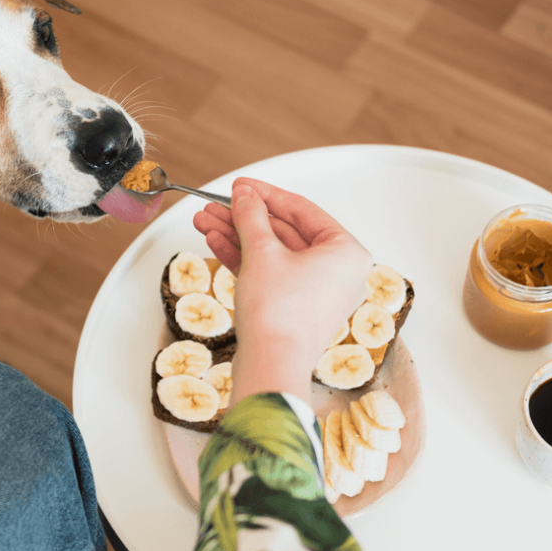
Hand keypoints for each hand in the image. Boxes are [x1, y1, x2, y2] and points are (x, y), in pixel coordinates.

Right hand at [192, 178, 371, 403]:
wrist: (271, 364)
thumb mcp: (261, 251)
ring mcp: (317, 293)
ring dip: (237, 236)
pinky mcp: (296, 309)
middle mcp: (338, 273)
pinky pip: (271, 274)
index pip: (302, 210)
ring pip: (273, 253)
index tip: (241, 185)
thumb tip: (245, 196)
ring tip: (205, 222)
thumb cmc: (280, 314)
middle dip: (244, 218)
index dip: (265, 194)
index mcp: (346, 252)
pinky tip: (216, 243)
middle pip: (284, 232)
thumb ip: (251, 216)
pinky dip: (245, 259)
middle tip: (217, 204)